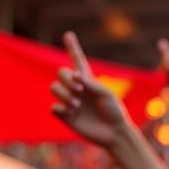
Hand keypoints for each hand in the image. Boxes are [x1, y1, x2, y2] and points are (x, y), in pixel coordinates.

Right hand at [50, 31, 130, 148]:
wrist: (115, 133)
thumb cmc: (114, 112)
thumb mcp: (106, 94)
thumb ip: (91, 84)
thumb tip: (75, 76)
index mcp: (88, 80)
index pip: (78, 60)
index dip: (73, 48)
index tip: (69, 34)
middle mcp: (77, 89)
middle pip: (61, 72)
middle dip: (66, 78)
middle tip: (79, 89)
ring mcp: (70, 102)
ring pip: (54, 88)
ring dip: (63, 94)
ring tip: (77, 105)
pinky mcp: (66, 116)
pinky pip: (54, 107)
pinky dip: (60, 108)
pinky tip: (72, 113)